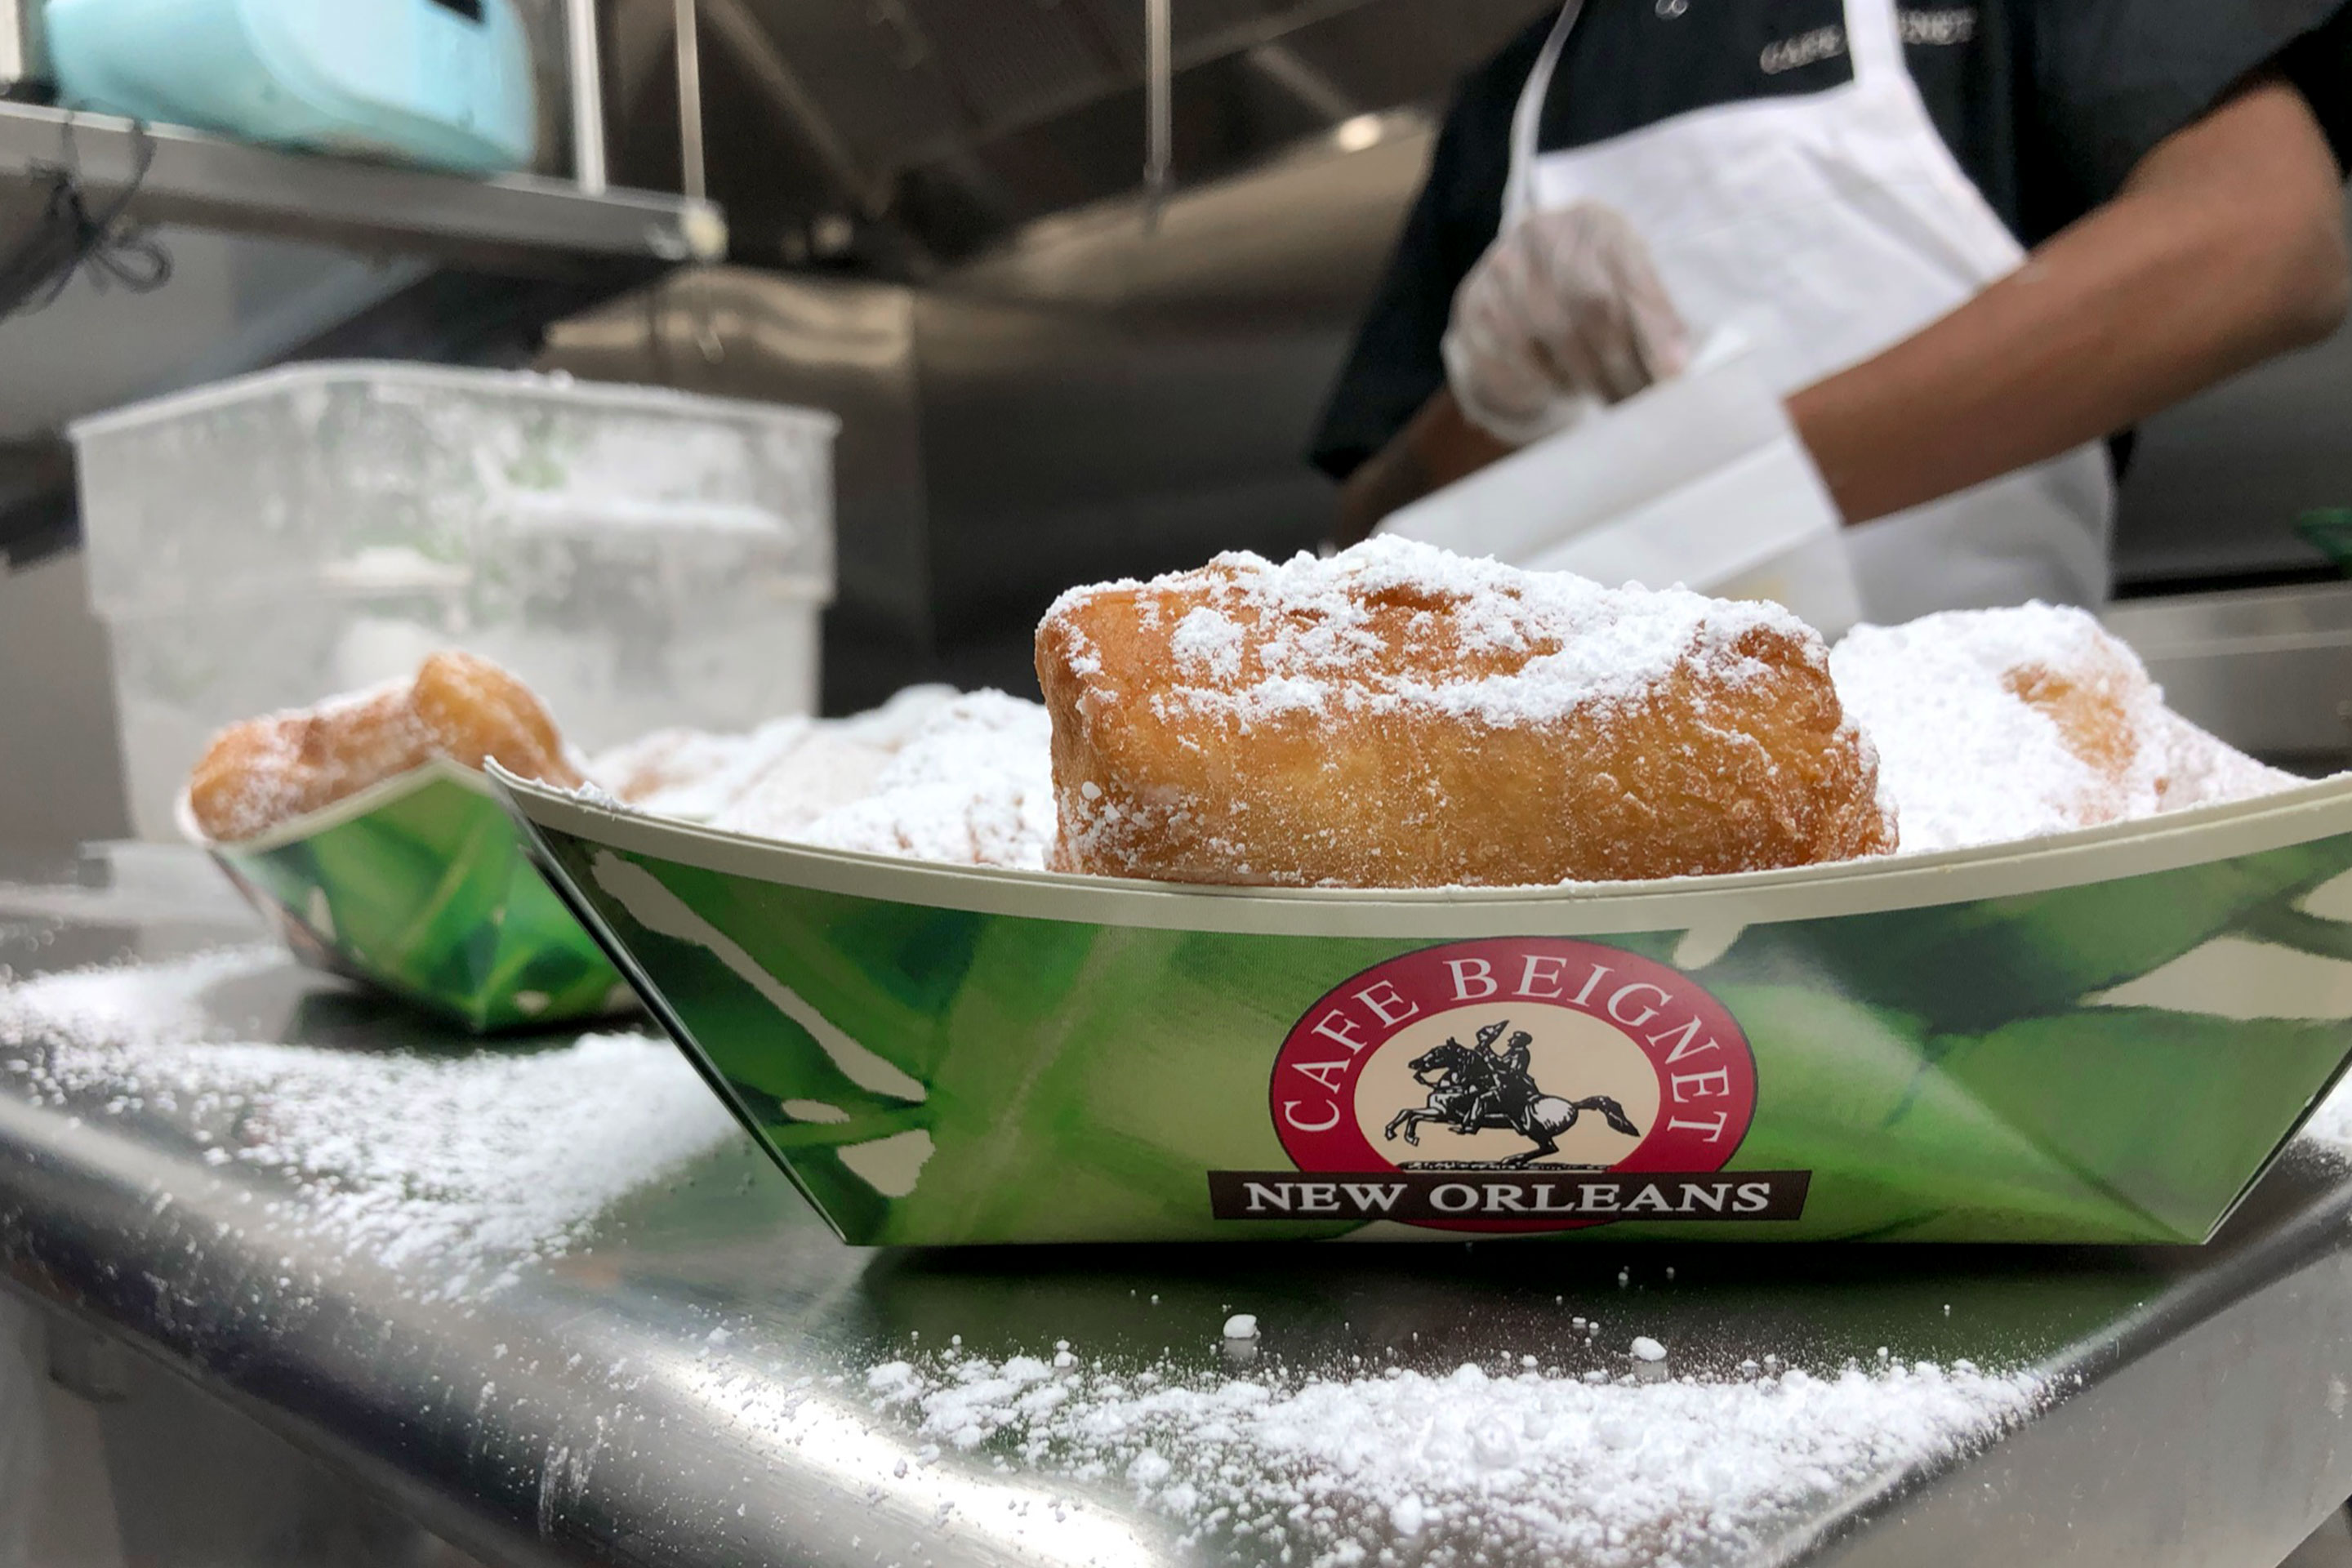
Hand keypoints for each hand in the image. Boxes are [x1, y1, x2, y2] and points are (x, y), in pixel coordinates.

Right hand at [1441, 202, 1691, 445]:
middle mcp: (1545, 232)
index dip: (1655, 328)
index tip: (1673, 375)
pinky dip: (1551, 380)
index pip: (1630, 274)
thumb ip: (1649, 315)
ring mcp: (1505, 266)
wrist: (1509, 293)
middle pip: (1592, 305)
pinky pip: (1519, 355)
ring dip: (1590, 378)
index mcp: (1594, 221)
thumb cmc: (1581, 291)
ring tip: (1613, 399)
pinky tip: (1568, 387)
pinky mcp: (1477, 304)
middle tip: (1641, 399)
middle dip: (1622, 362)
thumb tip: (1674, 368)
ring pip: (1555, 335)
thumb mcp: (1622, 286)